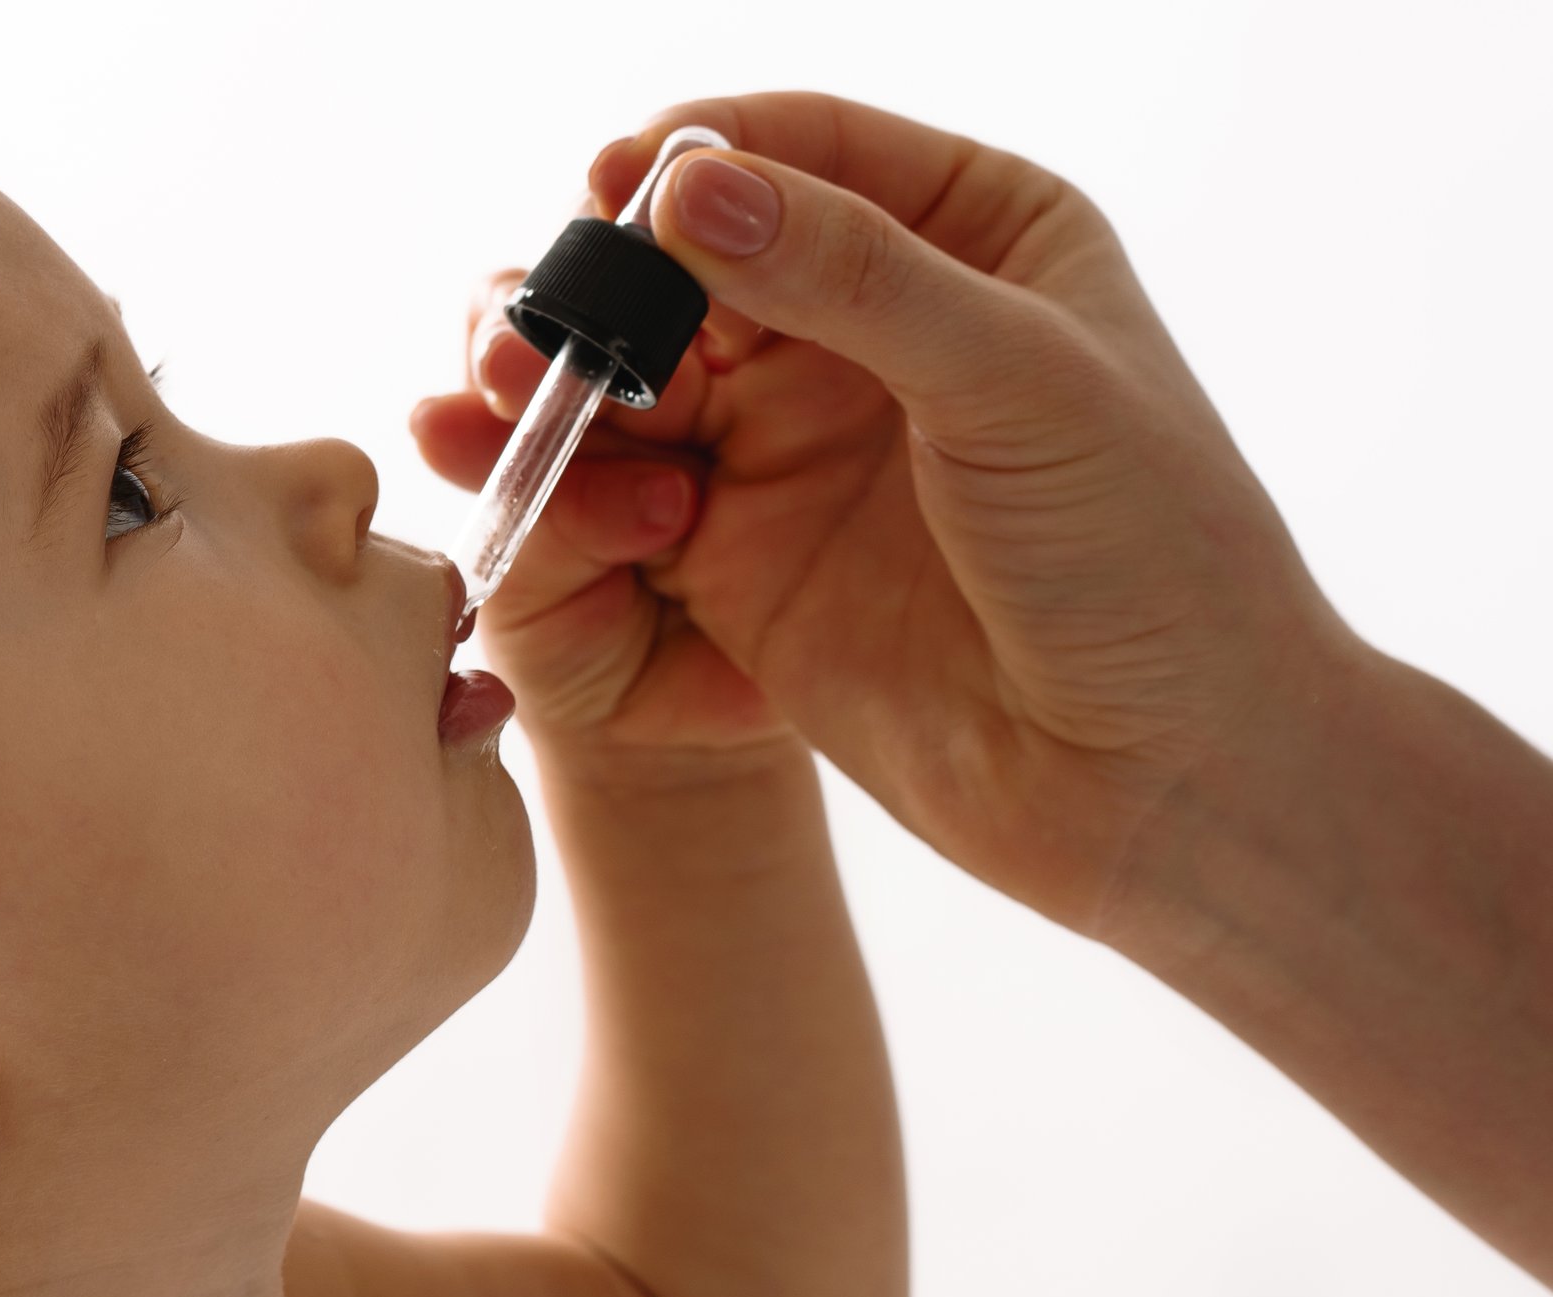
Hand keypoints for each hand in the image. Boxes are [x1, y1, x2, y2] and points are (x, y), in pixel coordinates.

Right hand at [412, 91, 1358, 929]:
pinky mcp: (733, 555)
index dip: (697, 157)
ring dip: (564, 379)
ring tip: (505, 400)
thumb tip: (684, 189)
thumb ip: (852, 276)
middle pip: (689, 261)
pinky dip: (559, 481)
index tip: (609, 182)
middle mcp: (868, 328)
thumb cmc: (1148, 558)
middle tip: (534, 320)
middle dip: (603, 280)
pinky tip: (514, 477)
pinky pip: (618, 490)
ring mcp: (793, 443)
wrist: (1156, 781)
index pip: (804, 151)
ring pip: (636, 373)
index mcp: (972, 235)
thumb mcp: (1016, 382)